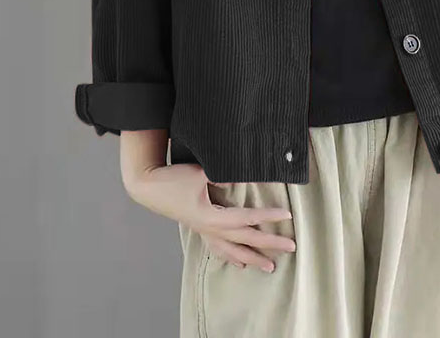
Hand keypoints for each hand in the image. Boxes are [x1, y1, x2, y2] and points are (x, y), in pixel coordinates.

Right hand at [124, 162, 295, 271]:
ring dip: (253, 259)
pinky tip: (240, 264)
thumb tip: (244, 176)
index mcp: (212, 216)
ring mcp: (204, 231)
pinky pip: (219, 248)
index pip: (247, 218)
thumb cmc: (173, 179)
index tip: (286, 215)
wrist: (148, 187)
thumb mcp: (201, 173)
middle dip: (269, 244)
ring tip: (270, 267)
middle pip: (246, 240)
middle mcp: (210, 228)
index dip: (267, 216)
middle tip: (291, 247)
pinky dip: (232, 257)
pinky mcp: (199, 229)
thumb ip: (223, 176)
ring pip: (233, 251)